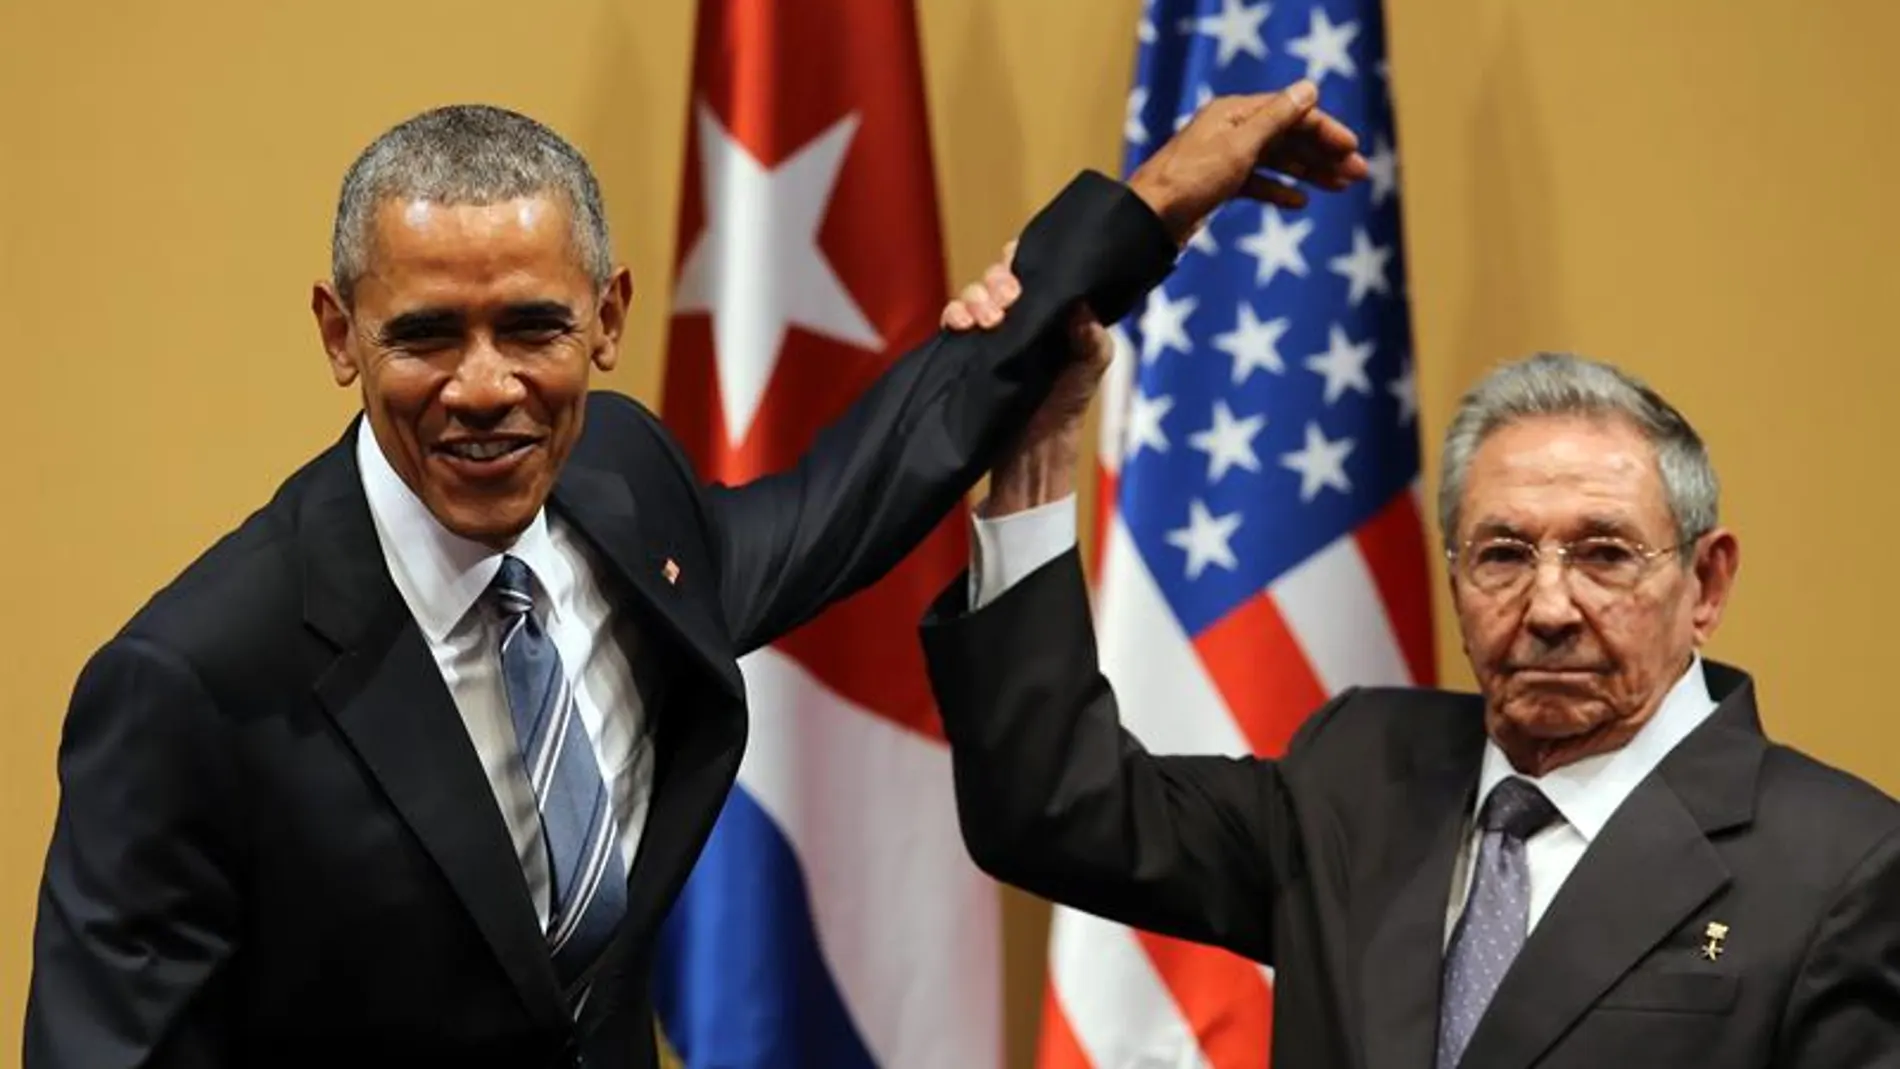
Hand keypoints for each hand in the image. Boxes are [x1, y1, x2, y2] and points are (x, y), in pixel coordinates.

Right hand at [940, 248, 1108, 516]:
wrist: (1029, 459)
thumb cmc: (1063, 414)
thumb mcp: (1089, 371)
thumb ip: (1092, 338)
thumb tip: (1078, 302)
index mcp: (1050, 316)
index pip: (1034, 272)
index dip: (1026, 259)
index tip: (1023, 264)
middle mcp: (1019, 321)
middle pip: (999, 277)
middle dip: (1000, 279)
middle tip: (1010, 299)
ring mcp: (990, 337)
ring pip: (973, 295)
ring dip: (976, 297)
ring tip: (989, 321)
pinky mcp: (966, 355)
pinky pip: (952, 321)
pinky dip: (954, 313)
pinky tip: (962, 326)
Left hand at [1128, 80, 1367, 244]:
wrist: (1149, 220)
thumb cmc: (1191, 180)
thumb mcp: (1240, 147)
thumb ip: (1277, 118)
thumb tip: (1309, 88)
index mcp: (1234, 114)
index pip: (1291, 113)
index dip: (1325, 129)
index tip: (1352, 149)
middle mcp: (1230, 130)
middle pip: (1287, 136)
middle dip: (1324, 154)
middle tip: (1358, 174)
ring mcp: (1224, 158)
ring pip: (1276, 161)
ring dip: (1309, 172)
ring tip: (1340, 187)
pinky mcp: (1218, 185)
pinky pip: (1256, 183)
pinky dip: (1279, 190)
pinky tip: (1299, 202)